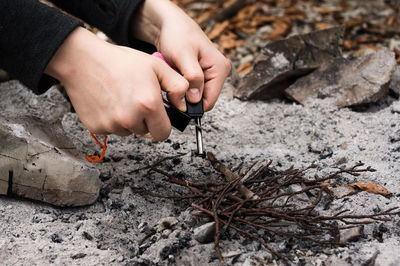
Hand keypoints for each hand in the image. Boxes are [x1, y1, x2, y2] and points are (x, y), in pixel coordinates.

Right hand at [45, 27, 187, 139]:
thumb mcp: (156, 66)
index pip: (164, 134)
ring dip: (129, 120)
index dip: (163, 125)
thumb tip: (185, 104)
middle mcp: (130, 119)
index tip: (159, 117)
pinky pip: (112, 130)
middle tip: (137, 100)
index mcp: (148, 105)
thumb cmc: (119, 62)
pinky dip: (112, 120)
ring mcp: (112, 125)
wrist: (82, 61)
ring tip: (121, 98)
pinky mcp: (97, 127)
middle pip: (146, 132)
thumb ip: (178, 85)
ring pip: (129, 131)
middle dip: (146, 121)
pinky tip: (109, 102)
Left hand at [131, 0, 230, 111]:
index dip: (192, 103)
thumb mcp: (184, 55)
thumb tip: (195, 99)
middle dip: (186, 95)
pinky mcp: (201, 76)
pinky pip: (190, 90)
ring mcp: (210, 75)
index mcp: (220, 69)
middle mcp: (218, 73)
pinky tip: (175, 75)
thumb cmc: (178, 34)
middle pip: (202, 100)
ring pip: (194, 96)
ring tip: (174, 75)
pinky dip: (180, 85)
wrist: (169, 25)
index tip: (177, 96)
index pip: (209, 101)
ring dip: (182, 90)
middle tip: (174, 81)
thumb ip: (192, 77)